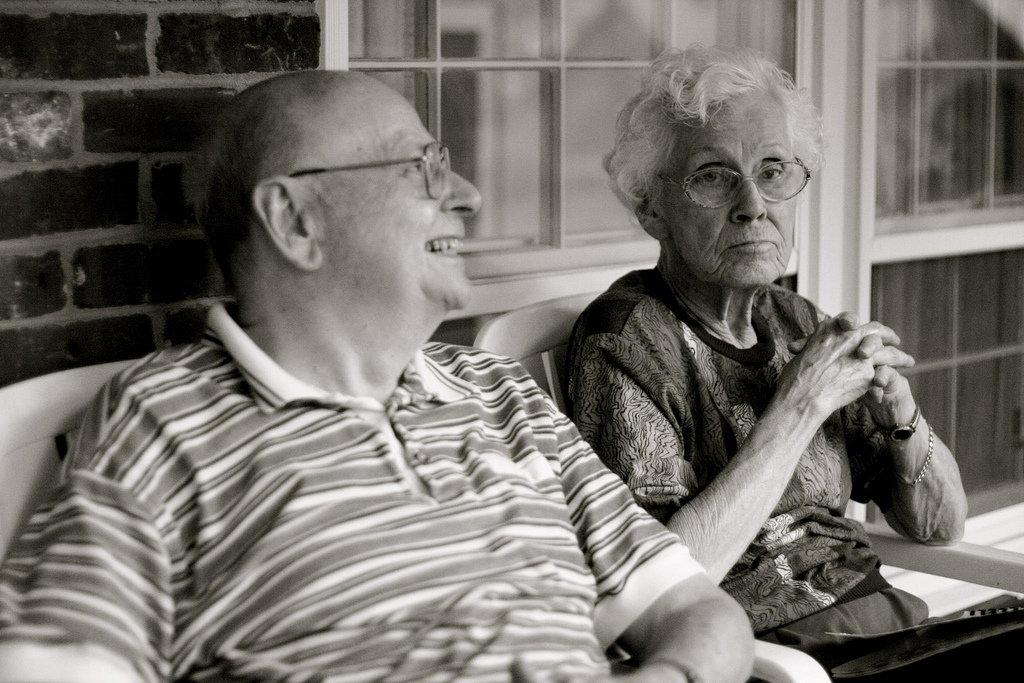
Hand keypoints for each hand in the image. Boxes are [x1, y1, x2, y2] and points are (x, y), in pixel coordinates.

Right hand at [777, 313, 913, 417]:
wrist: (802, 396)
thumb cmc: (796, 377)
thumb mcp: (804, 352)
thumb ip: (816, 344)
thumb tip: (818, 342)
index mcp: (831, 330)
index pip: (850, 319)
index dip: (858, 323)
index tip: (863, 328)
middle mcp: (849, 339)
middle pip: (876, 331)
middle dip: (887, 335)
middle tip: (895, 340)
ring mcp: (861, 356)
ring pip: (888, 352)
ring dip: (899, 356)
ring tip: (907, 361)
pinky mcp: (869, 375)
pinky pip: (884, 373)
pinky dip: (889, 377)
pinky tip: (895, 380)